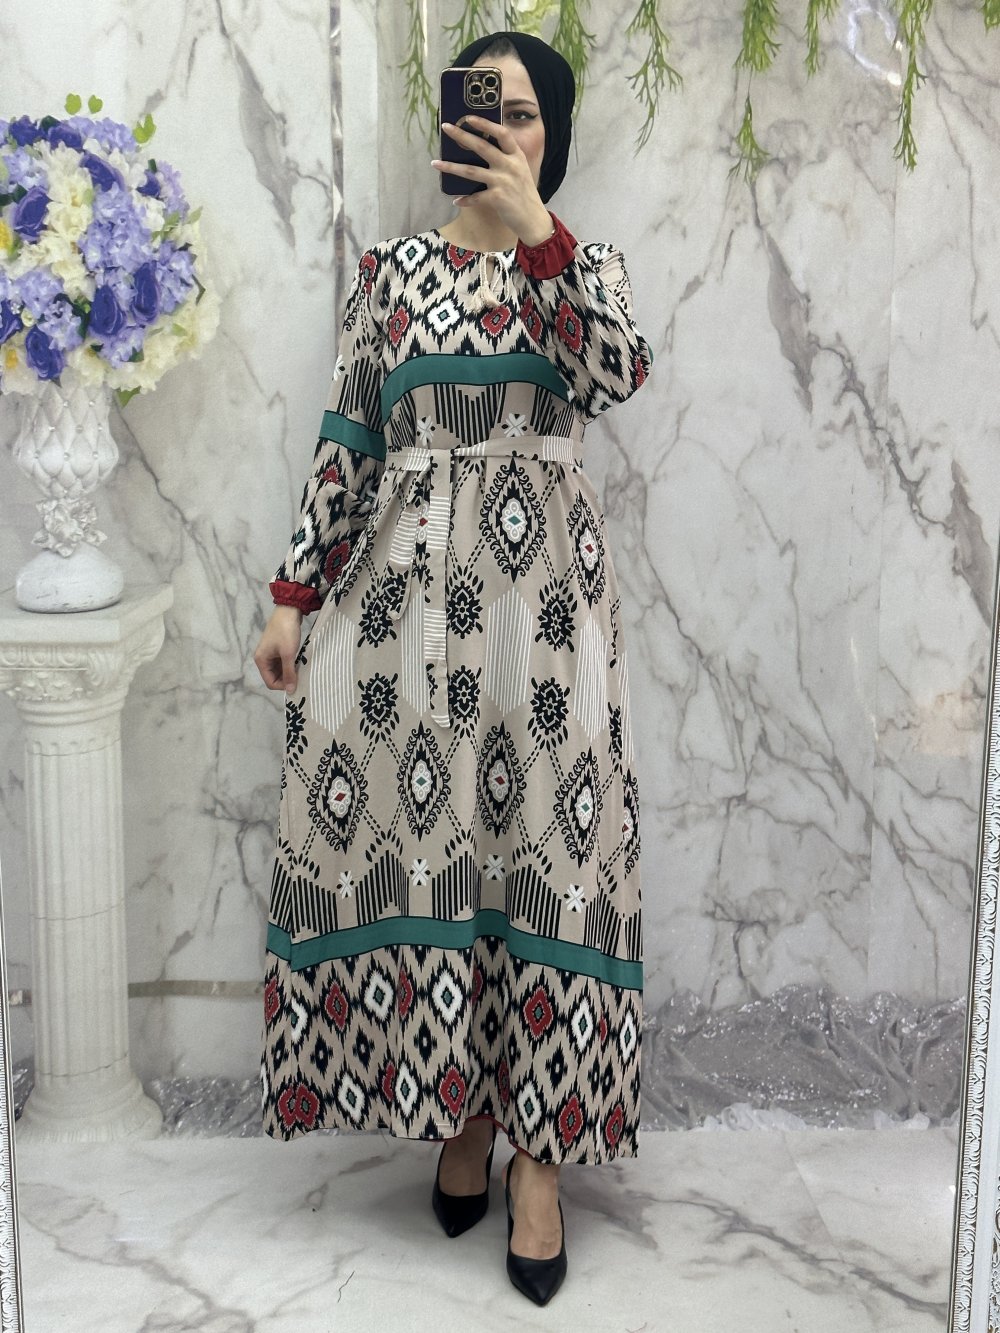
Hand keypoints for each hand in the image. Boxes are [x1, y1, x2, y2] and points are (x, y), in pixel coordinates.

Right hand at [254, 605, 302, 691]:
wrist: (288, 610)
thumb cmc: (286, 632)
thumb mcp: (288, 654)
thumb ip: (289, 673)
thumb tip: (290, 691)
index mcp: (261, 660)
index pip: (270, 682)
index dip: (283, 686)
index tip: (297, 683)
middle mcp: (263, 658)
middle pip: (274, 677)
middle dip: (286, 679)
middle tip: (300, 676)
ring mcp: (270, 653)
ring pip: (279, 670)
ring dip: (289, 672)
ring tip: (300, 669)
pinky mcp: (277, 649)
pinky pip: (282, 662)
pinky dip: (290, 665)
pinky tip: (298, 662)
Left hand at [432, 116, 552, 245]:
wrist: (533, 219)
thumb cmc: (524, 194)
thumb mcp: (520, 170)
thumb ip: (506, 159)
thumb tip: (481, 149)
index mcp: (516, 156)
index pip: (501, 133)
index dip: (485, 123)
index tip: (468, 117)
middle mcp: (510, 165)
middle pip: (482, 146)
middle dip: (461, 136)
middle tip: (445, 127)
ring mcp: (503, 181)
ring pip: (471, 171)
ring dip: (451, 167)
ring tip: (436, 163)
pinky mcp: (497, 198)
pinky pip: (475, 197)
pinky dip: (465, 199)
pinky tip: (456, 200)